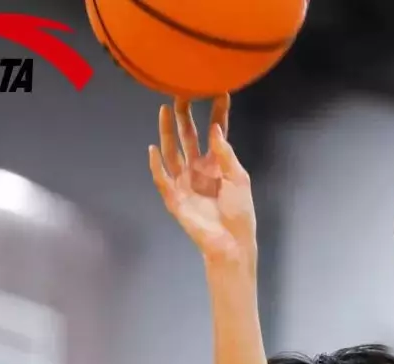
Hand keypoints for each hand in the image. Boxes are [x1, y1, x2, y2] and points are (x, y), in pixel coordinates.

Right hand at [149, 96, 256, 266]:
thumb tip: (215, 129)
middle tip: (181, 93)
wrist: (231, 242)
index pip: (215, 132)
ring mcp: (185, 182)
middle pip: (188, 136)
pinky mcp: (175, 198)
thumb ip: (225, 153)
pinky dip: (156, 165)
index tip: (218, 91)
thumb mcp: (238, 178)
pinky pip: (162, 178)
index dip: (216, 113)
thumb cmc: (239, 212)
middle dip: (184, 116)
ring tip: (164, 111)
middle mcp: (198, 168)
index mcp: (216, 163)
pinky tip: (153, 149)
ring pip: (172, 152)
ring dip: (167, 132)